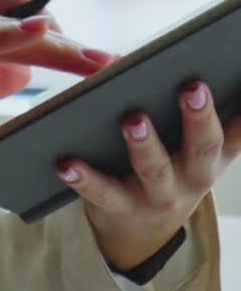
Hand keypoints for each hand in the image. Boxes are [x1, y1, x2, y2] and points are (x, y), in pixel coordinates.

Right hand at [0, 0, 112, 157]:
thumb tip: (27, 69)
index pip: (7, 1)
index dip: (49, 23)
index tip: (87, 53)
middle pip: (15, 2)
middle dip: (64, 33)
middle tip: (103, 64)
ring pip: (3, 24)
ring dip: (57, 45)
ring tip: (96, 65)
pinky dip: (9, 36)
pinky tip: (40, 38)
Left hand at [57, 81, 240, 270]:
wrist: (140, 232)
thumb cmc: (165, 165)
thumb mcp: (184, 143)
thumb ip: (177, 104)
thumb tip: (147, 58)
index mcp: (213, 155)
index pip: (235, 131)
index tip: (239, 79)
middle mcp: (194, 178)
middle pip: (202, 148)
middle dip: (198, 118)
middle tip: (191, 88)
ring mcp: (159, 197)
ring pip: (155, 171)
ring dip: (145, 145)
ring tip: (133, 120)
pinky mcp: (123, 209)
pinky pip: (104, 193)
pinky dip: (84, 178)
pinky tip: (67, 164)